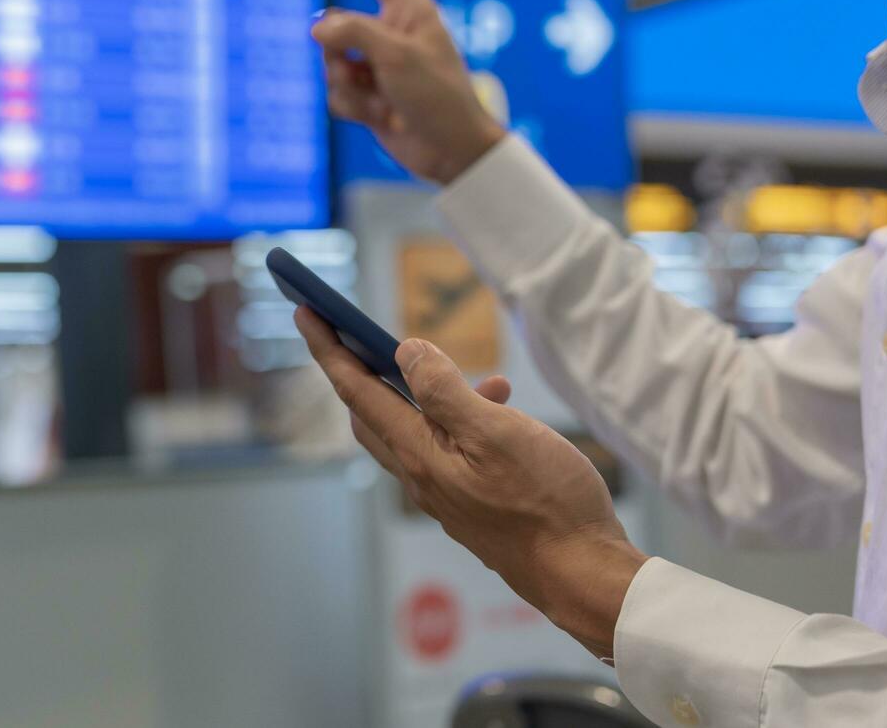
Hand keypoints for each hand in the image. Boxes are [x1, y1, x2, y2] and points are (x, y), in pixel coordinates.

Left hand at [295, 307, 647, 659]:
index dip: (329, 349)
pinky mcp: (470, 504)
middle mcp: (421, 477)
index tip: (303, 311)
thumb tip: (405, 352)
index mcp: (419, 456)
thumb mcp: (497, 432)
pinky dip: (459, 419)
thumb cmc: (547, 503)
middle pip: (371, 413)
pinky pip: (446, 449)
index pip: (357, 392)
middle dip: (359, 369)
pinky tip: (501, 407)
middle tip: (357, 330)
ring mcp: (444, 494)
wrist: (582, 574)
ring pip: (413, 430)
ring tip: (481, 374)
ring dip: (426, 392)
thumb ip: (445, 391)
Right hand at [312, 0, 505, 184]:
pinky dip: (354, 108)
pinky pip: (336, 94)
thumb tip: (317, 27)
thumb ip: (353, 31)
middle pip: (335, 26)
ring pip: (330, 64)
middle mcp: (389, 32)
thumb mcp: (396, 56)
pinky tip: (382, 118)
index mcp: (408, 10)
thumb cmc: (437, 96)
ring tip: (383, 101)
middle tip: (372, 74)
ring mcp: (376, 65)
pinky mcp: (368, 95)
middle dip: (341, 53)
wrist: (450, 151)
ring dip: (349, 87)